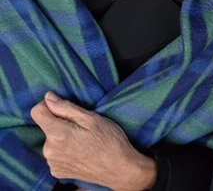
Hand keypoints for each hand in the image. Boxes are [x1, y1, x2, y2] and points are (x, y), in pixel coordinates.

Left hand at [30, 92, 155, 190]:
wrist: (118, 168)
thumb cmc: (109, 140)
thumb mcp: (91, 118)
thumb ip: (66, 107)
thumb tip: (48, 98)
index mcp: (57, 134)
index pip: (37, 112)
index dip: (48, 105)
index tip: (63, 106)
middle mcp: (49, 150)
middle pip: (46, 126)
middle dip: (61, 122)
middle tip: (82, 126)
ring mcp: (52, 163)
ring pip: (51, 139)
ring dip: (63, 136)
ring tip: (83, 139)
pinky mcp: (57, 171)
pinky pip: (55, 153)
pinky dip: (65, 149)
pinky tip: (81, 150)